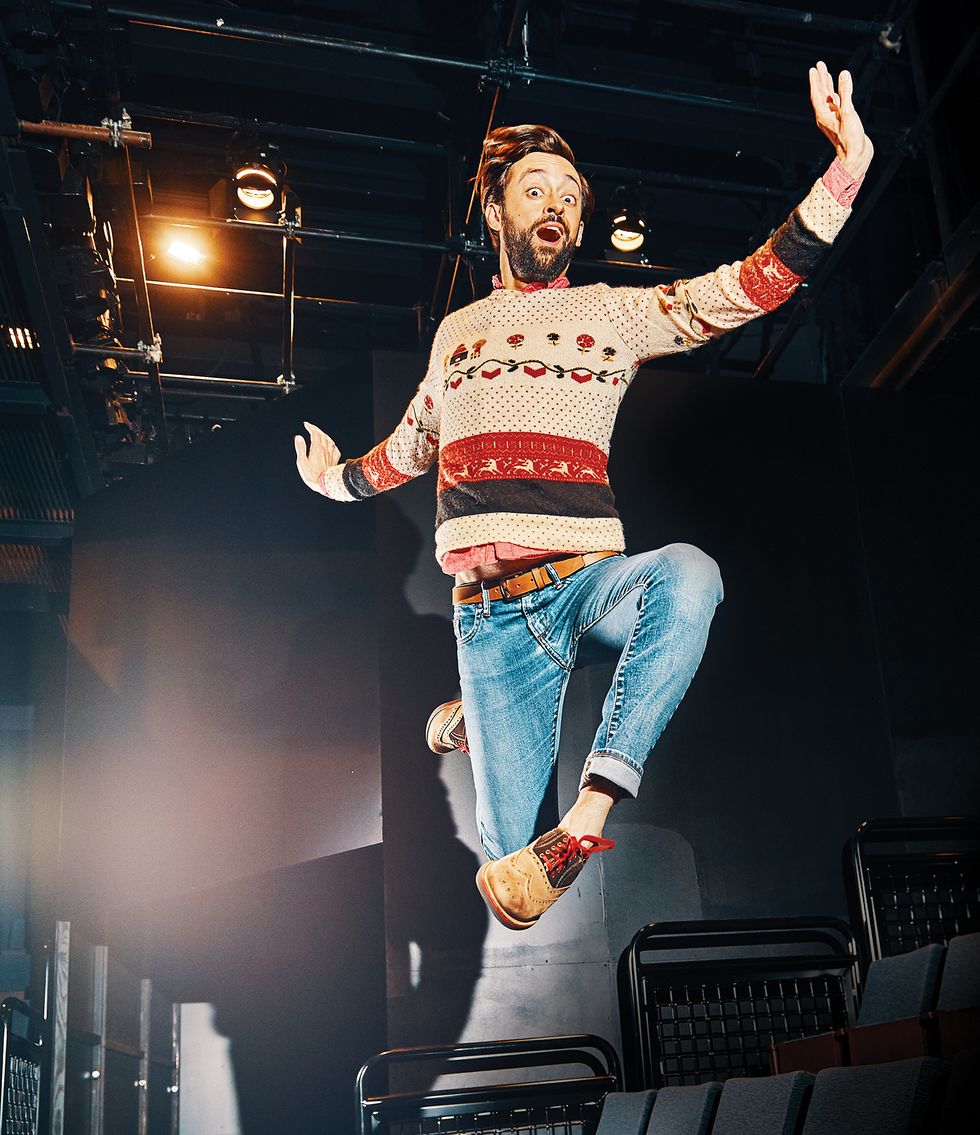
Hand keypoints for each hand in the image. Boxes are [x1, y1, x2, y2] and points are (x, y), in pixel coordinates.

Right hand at [294, 420, 340, 491]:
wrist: (325, 485)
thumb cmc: (312, 476)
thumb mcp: (302, 462)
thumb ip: (300, 449)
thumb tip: (298, 437)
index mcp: (317, 449)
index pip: (315, 434)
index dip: (311, 428)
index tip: (306, 425)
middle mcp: (325, 450)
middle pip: (323, 435)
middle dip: (316, 429)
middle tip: (310, 427)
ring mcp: (331, 455)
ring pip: (330, 441)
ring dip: (324, 435)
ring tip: (320, 434)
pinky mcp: (334, 461)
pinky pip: (335, 450)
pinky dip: (332, 445)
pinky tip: (330, 446)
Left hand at [809, 61, 873, 179]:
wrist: (855, 156)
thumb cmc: (849, 138)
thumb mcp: (848, 112)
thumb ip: (845, 92)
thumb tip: (843, 74)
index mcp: (823, 115)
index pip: (817, 94)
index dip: (816, 81)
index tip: (814, 69)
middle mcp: (826, 116)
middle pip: (821, 94)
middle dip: (821, 79)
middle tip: (820, 65)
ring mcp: (833, 119)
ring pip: (829, 98)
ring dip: (828, 86)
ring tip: (827, 74)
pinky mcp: (842, 121)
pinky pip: (837, 104)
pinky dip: (837, 95)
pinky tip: (839, 91)